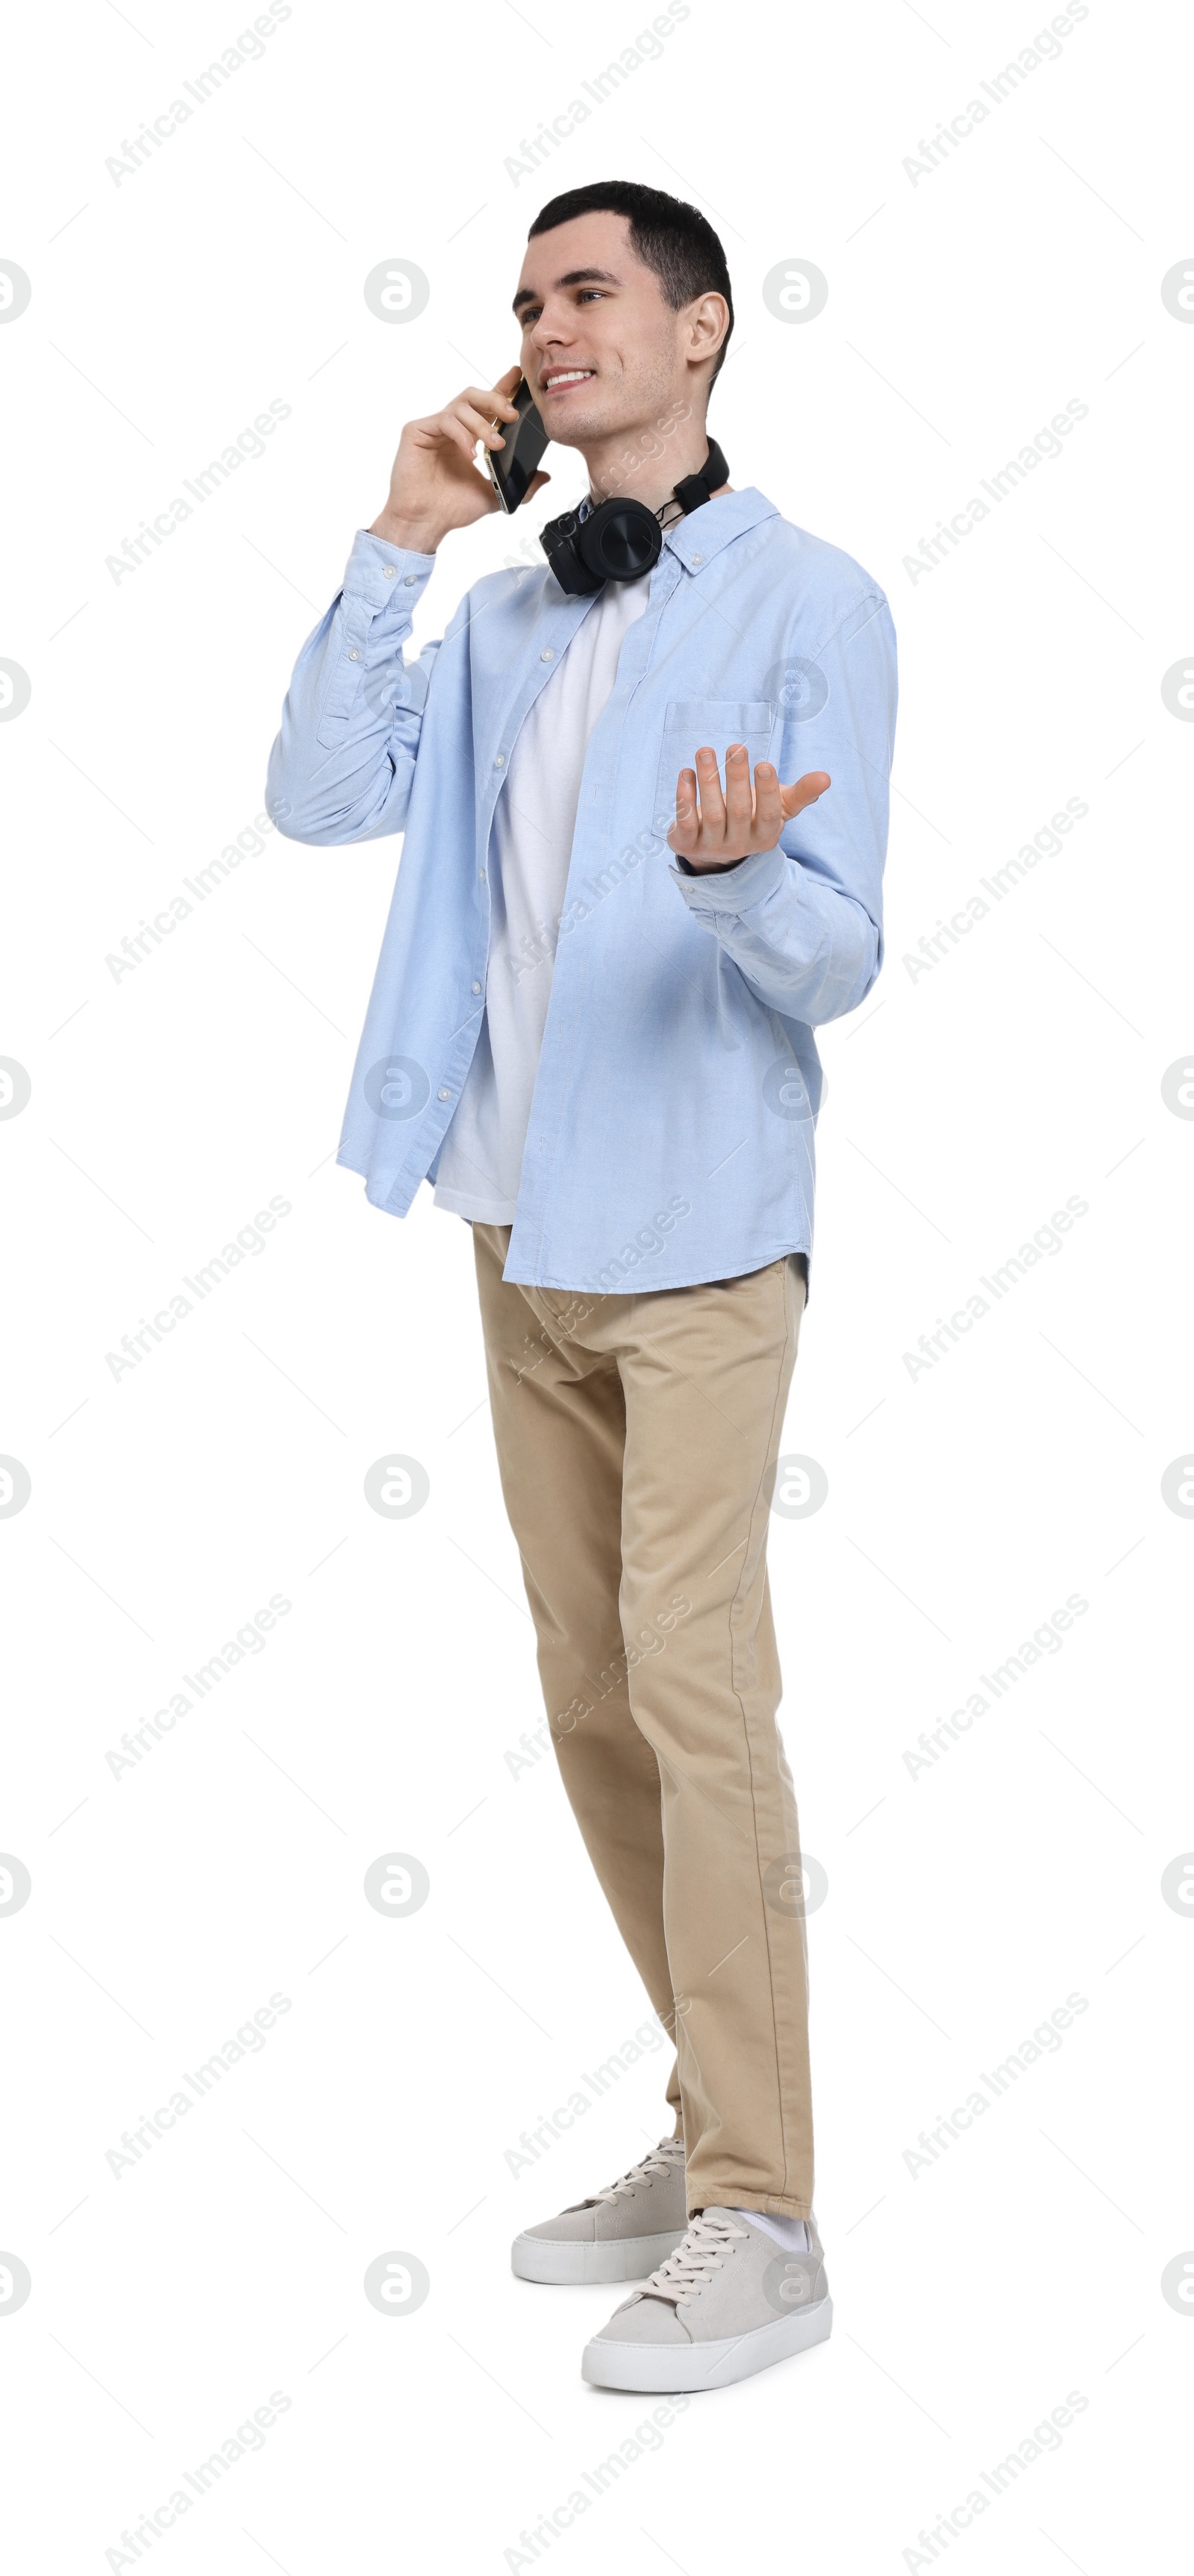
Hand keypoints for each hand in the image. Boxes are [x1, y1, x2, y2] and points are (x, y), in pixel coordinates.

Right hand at [369, 365, 550, 553]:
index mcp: (467, 437)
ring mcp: (433, 427)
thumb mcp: (493, 496)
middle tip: (513, 415)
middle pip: (474, 397)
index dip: (502, 388)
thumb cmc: (451, 509)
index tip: (518, 378)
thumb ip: (520, 486)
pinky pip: (444, 419)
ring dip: (482, 423)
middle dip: (496, 400)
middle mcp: (450, 428)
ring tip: (496, 444)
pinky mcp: (416, 430)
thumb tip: (544, 477)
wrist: (424, 523)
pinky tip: (470, 453)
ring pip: (461, 406)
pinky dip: (461, 434)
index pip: (486, 406)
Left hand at [668, 743, 829, 870]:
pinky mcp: (686, 844)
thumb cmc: (751, 817)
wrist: (713, 846)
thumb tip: (826, 778)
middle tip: (736, 748)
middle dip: (737, 778)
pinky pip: (685, 822)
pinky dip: (684, 797)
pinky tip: (686, 772)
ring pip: (711, 814)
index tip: (764, 764)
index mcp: (764, 837)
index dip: (767, 791)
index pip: (769, 815)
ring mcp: (711, 847)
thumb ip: (801, 794)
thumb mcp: (778, 808)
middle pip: (738, 811)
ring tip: (705, 750)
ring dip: (708, 780)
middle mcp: (739, 846)